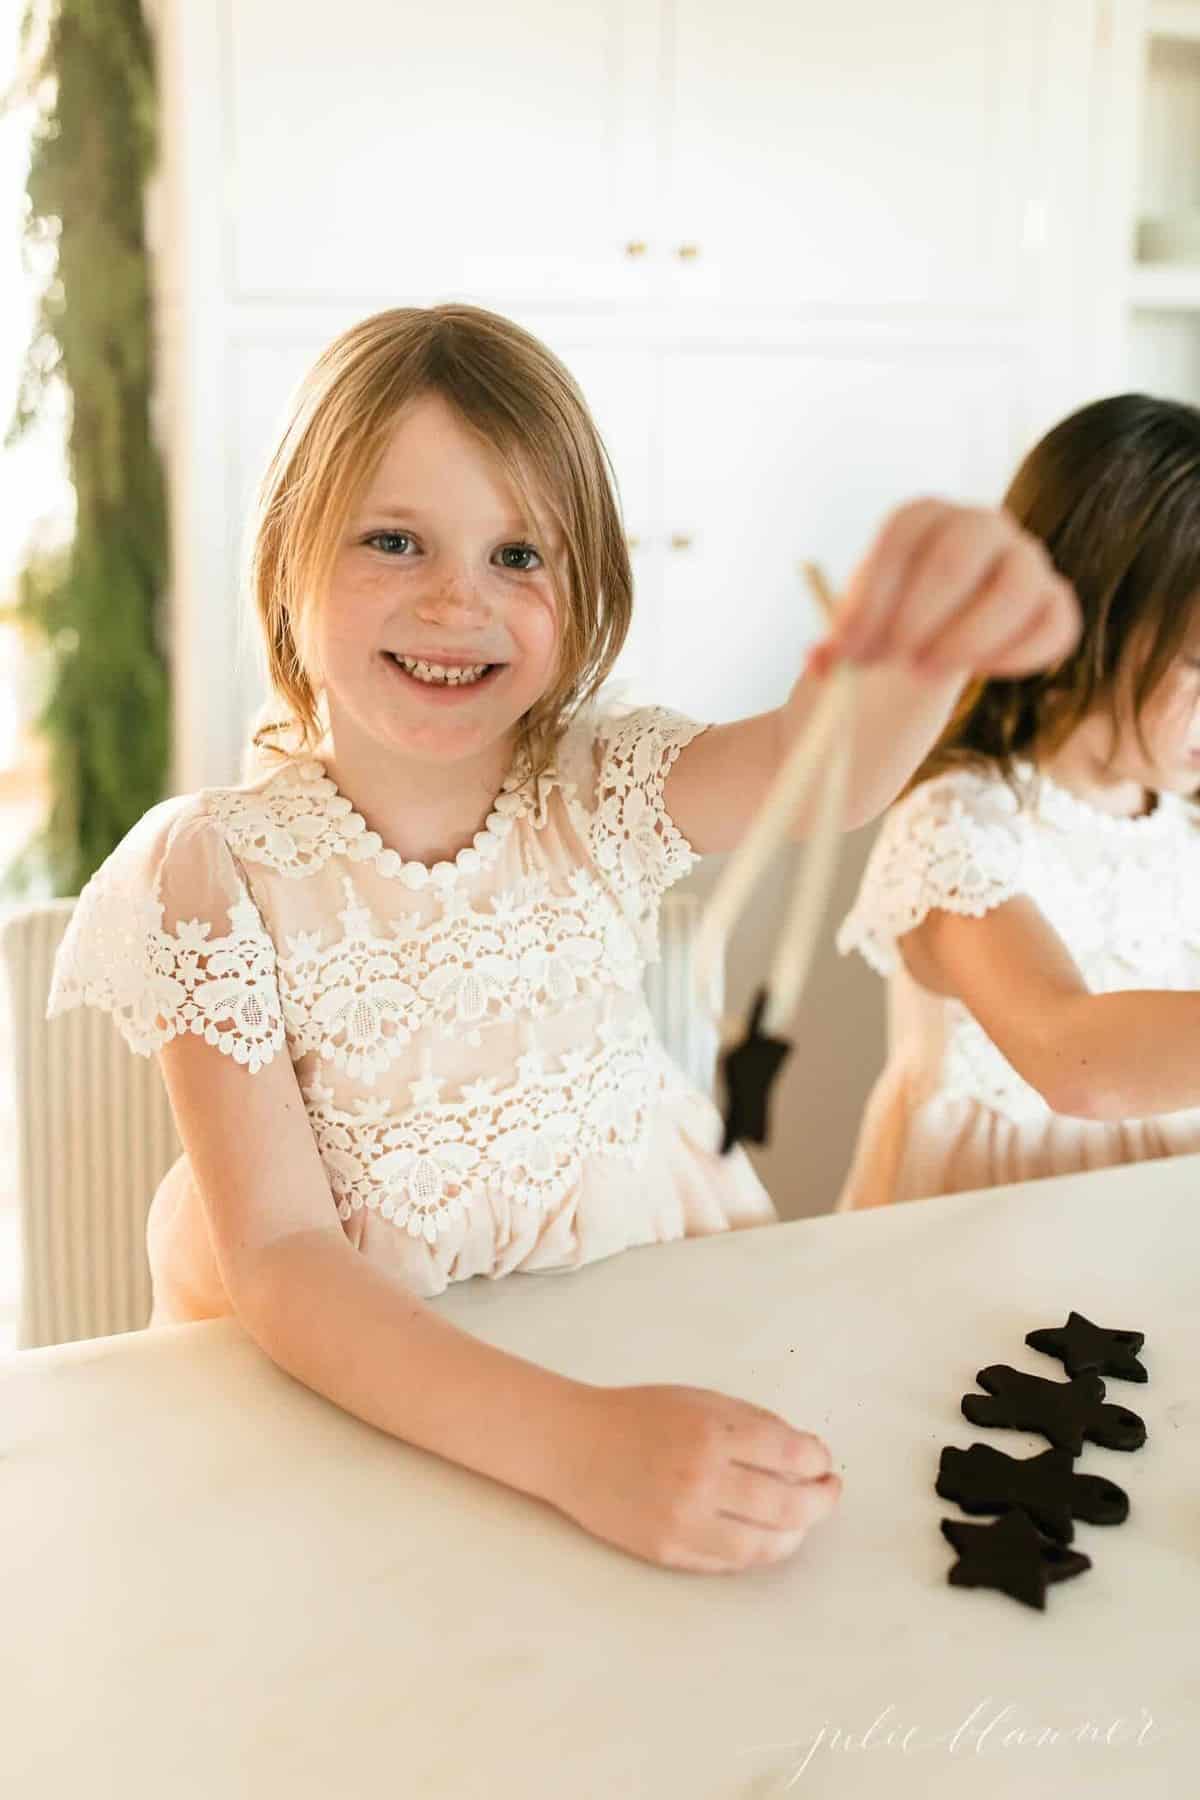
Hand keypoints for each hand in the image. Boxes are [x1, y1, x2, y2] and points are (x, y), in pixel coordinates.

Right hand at [548, 1382, 841, 1571]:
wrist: (574, 1445)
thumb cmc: (638, 1416)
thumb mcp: (699, 1400)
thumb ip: (753, 1423)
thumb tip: (806, 1451)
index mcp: (712, 1431)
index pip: (792, 1454)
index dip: (818, 1461)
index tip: (822, 1462)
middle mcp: (701, 1478)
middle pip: (788, 1506)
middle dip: (821, 1502)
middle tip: (828, 1494)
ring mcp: (684, 1521)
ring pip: (764, 1546)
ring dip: (795, 1535)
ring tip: (801, 1522)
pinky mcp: (668, 1551)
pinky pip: (728, 1562)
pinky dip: (756, 1552)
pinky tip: (765, 1537)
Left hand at [809, 499, 1080, 680]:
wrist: (917, 657)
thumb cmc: (880, 636)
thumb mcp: (847, 640)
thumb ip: (832, 650)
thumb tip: (820, 661)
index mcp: (922, 518)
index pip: (901, 537)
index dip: (871, 595)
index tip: (846, 649)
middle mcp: (980, 525)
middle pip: (955, 557)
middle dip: (916, 617)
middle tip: (890, 662)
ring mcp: (1024, 560)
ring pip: (1014, 587)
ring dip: (967, 637)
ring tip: (925, 671)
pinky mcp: (1052, 603)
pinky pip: (1055, 624)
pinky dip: (1019, 653)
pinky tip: (980, 673)